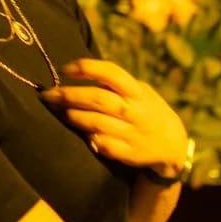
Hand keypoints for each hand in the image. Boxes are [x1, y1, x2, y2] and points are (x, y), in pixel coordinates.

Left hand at [41, 58, 187, 176]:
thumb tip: (76, 73)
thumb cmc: (145, 109)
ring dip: (74, 116)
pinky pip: (104, 145)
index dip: (86, 67)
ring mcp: (132, 133)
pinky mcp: (129, 153)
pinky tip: (79, 133)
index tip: (64, 69)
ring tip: (59, 111)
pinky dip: (89, 139)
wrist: (172, 144)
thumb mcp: (139, 91)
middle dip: (69, 95)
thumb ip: (114, 84)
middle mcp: (135, 111)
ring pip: (96, 123)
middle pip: (98, 99)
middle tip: (47, 94)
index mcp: (137, 91)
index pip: (111, 72)